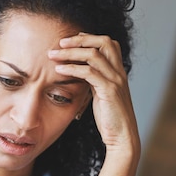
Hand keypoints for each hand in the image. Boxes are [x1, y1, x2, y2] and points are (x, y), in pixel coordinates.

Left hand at [48, 33, 139, 156]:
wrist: (122, 138)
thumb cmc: (110, 119)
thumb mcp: (101, 94)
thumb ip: (94, 81)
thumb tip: (78, 71)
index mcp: (118, 71)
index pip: (107, 43)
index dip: (89, 38)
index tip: (70, 40)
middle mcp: (119, 72)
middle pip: (103, 42)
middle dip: (80, 39)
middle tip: (60, 42)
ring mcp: (115, 81)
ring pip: (93, 55)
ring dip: (71, 52)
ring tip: (53, 54)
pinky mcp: (109, 91)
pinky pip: (89, 73)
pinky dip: (72, 68)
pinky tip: (59, 70)